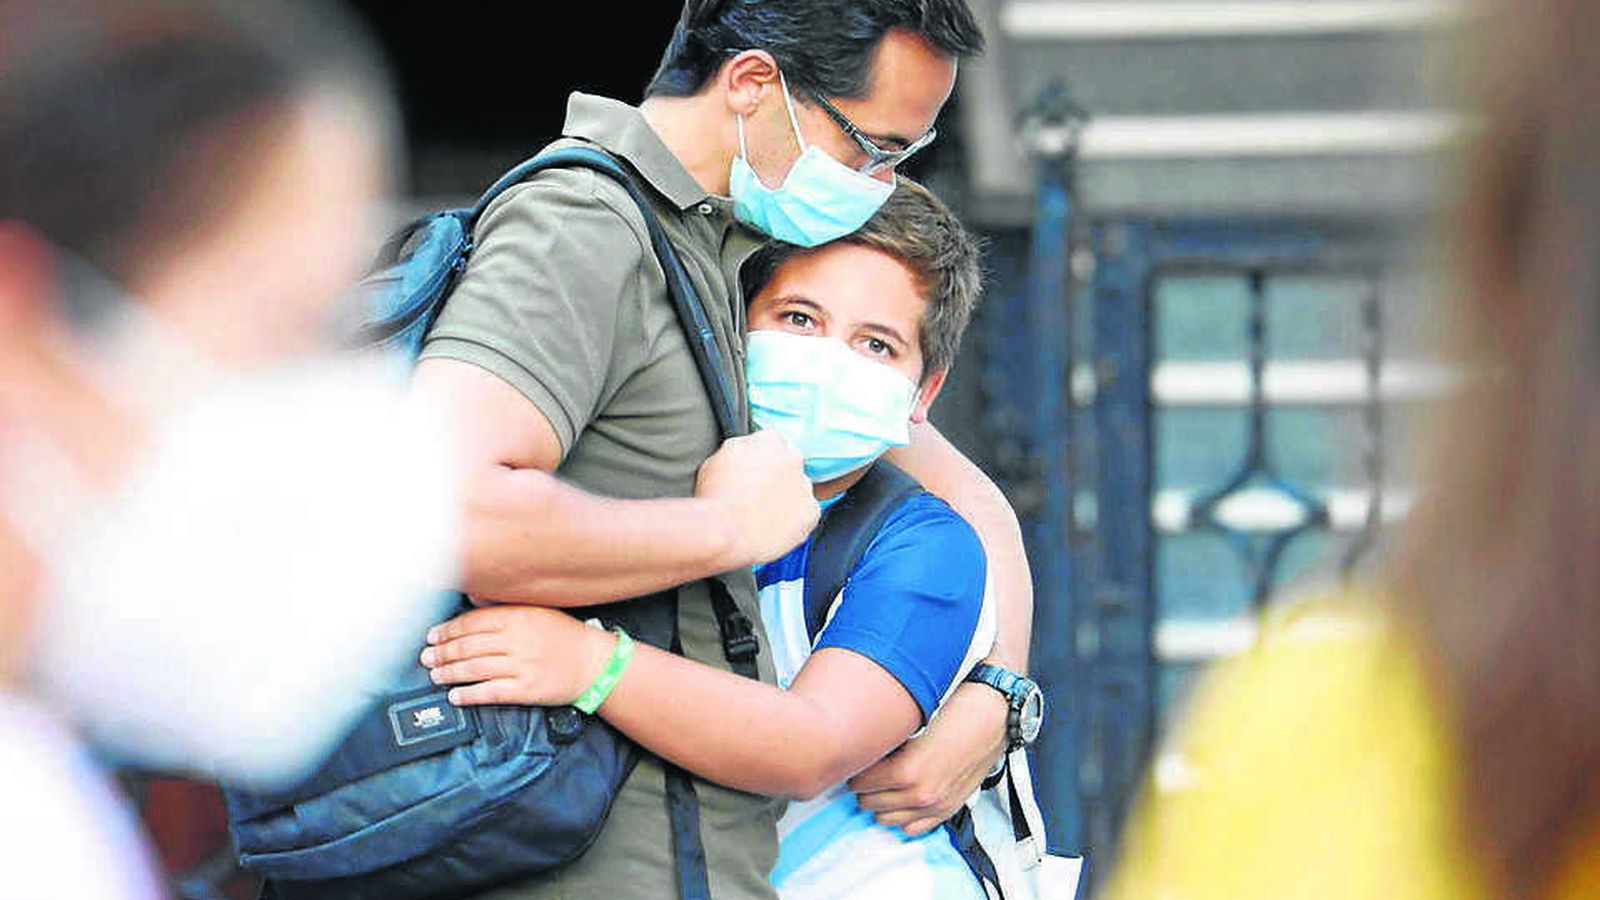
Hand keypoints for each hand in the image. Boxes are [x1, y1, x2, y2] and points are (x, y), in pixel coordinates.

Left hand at [421, 605, 612, 705]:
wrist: (594, 663)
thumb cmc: (565, 636)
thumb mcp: (537, 610)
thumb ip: (505, 608)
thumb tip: (470, 602)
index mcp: (518, 617)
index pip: (472, 623)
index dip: (448, 631)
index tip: (432, 636)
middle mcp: (517, 640)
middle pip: (468, 647)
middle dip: (442, 653)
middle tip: (426, 657)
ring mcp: (522, 666)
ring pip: (474, 670)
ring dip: (449, 673)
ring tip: (435, 674)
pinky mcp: (526, 690)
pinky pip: (490, 693)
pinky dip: (469, 694)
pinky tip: (455, 695)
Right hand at [696, 430, 818, 566]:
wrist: (724, 532)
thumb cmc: (715, 497)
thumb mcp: (718, 458)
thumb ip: (741, 449)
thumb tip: (747, 452)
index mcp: (769, 440)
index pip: (771, 442)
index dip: (759, 459)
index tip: (752, 471)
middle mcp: (793, 459)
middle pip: (788, 464)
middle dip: (776, 476)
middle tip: (756, 494)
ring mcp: (804, 487)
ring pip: (798, 490)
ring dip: (785, 498)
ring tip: (762, 515)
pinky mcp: (811, 513)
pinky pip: (806, 514)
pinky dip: (794, 520)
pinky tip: (773, 527)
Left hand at [847, 682, 1007, 834]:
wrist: (994, 714)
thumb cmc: (958, 710)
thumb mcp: (912, 724)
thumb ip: (888, 744)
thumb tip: (866, 750)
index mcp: (907, 771)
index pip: (860, 782)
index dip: (857, 767)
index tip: (859, 758)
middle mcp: (921, 794)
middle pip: (868, 803)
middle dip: (865, 785)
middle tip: (870, 768)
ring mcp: (936, 805)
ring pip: (885, 819)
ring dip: (881, 801)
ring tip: (884, 781)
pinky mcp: (948, 809)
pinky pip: (912, 828)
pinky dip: (902, 815)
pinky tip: (903, 796)